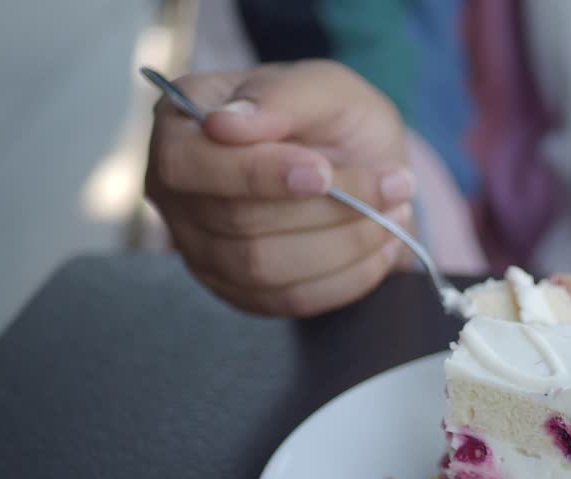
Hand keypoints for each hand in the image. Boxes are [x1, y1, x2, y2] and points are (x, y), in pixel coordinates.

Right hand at [144, 61, 416, 316]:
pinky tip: (382, 246)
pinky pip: (288, 300)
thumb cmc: (330, 116)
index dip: (255, 175)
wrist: (358, 162)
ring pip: (262, 269)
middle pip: (235, 222)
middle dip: (326, 209)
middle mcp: (175, 189)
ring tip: (394, 212)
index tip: (321, 172)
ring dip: (343, 245)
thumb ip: (282, 96)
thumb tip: (226, 125)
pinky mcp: (237, 289)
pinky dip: (347, 277)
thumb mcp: (324, 86)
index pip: (188, 163)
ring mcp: (199, 246)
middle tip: (396, 185)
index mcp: (180, 122)